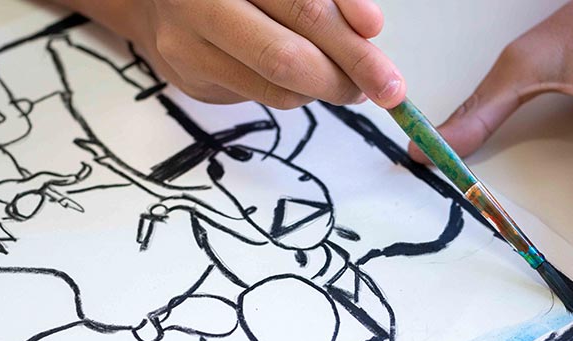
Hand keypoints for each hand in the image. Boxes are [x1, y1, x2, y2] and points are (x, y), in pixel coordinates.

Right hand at [60, 0, 405, 109]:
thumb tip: (369, 28)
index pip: (301, 5)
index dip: (347, 36)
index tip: (384, 59)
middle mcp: (199, 5)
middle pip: (285, 56)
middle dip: (346, 76)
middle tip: (384, 88)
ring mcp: (188, 47)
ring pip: (275, 87)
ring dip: (324, 90)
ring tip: (346, 81)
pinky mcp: (191, 80)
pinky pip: (260, 99)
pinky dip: (296, 93)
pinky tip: (306, 80)